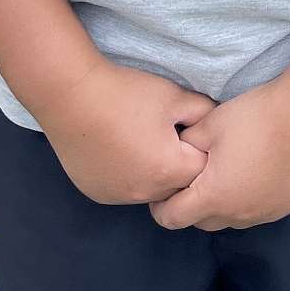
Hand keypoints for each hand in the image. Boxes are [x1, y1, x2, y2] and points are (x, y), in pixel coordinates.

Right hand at [36, 57, 215, 205]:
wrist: (72, 96)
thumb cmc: (127, 94)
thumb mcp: (176, 96)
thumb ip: (205, 113)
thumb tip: (217, 124)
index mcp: (169, 171)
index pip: (202, 169)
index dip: (198, 147)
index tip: (186, 128)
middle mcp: (145, 193)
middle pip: (177, 186)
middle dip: (179, 164)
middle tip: (165, 133)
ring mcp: (118, 197)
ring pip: (150, 191)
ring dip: (154, 173)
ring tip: (141, 139)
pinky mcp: (97, 194)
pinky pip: (124, 190)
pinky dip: (129, 176)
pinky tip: (120, 148)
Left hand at [149, 74, 289, 231]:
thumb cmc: (256, 116)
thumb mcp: (210, 124)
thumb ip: (185, 145)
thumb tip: (176, 153)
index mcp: (213, 197)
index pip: (172, 219)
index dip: (161, 206)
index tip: (163, 188)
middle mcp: (238, 214)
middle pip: (202, 222)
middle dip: (192, 204)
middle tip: (195, 175)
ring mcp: (265, 213)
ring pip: (231, 218)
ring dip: (222, 203)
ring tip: (228, 172)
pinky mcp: (287, 206)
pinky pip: (257, 211)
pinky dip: (248, 199)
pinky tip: (256, 171)